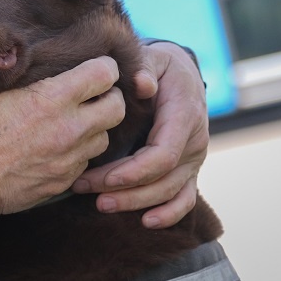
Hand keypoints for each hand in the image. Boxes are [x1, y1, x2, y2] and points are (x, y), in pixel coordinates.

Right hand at [0, 57, 125, 215]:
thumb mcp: (2, 91)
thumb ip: (39, 83)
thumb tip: (58, 72)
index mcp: (52, 98)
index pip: (104, 74)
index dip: (104, 68)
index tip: (96, 68)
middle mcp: (69, 128)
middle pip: (117, 107)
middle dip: (109, 98)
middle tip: (93, 96)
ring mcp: (69, 158)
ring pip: (104, 138)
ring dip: (94, 129)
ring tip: (74, 125)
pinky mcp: (64, 182)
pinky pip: (85, 163)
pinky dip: (78, 154)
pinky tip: (58, 149)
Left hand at [72, 42, 207, 227]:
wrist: (182, 75)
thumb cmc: (161, 67)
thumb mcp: (153, 58)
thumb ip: (145, 68)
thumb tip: (142, 83)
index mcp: (185, 115)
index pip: (163, 154)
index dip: (134, 171)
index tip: (103, 178)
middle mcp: (195, 142)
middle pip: (162, 179)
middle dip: (125, 190)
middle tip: (86, 189)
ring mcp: (194, 159)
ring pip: (170, 193)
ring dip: (136, 203)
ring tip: (101, 205)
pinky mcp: (190, 170)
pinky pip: (185, 198)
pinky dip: (169, 214)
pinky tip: (146, 222)